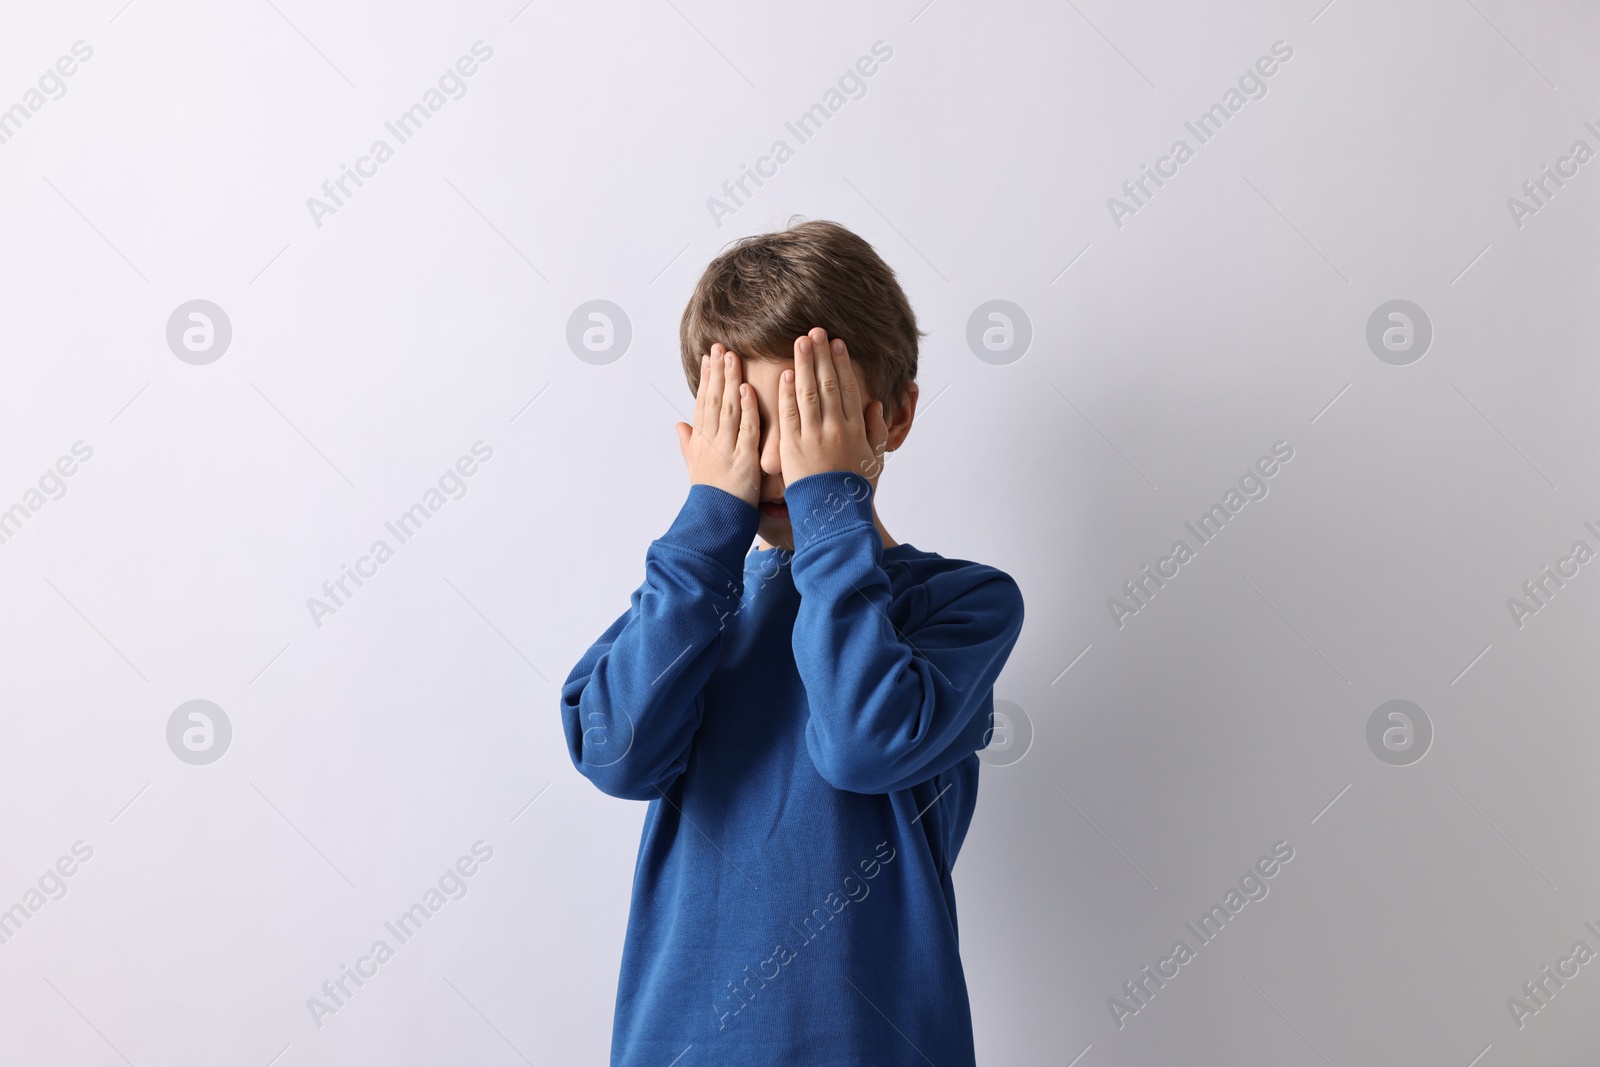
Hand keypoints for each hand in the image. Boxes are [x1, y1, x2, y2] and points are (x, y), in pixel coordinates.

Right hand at [676, 343, 760, 507]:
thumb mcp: (694, 467)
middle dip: (717, 372)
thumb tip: (678, 425)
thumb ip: (687, 444)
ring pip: (727, 408)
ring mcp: (726, 448)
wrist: (715, 521)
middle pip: (713, 399)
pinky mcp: (743, 459)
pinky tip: (747, 389)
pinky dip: (747, 409)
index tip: (708, 357)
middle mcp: (711, 441)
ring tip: (732, 357)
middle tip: (720, 346)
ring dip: (730, 381)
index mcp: (701, 441)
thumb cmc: (709, 496)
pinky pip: (745, 429)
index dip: (706, 379)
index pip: (702, 402)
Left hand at [778, 328, 889, 494]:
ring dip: (804, 365)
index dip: (841, 364)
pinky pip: (790, 415)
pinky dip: (788, 393)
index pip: (848, 388)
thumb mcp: (875, 461)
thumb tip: (877, 405)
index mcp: (856, 430)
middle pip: (827, 384)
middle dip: (821, 355)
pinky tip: (787, 374)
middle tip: (815, 331)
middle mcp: (835, 428)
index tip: (836, 344)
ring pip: (808, 393)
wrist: (834, 516)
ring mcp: (813, 437)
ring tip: (800, 341)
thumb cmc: (854, 491)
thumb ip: (876, 432)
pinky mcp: (793, 447)